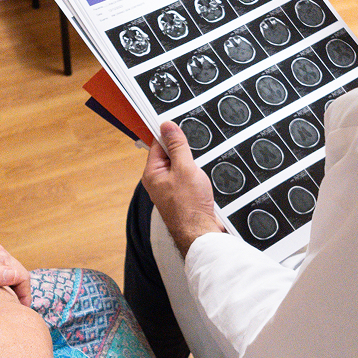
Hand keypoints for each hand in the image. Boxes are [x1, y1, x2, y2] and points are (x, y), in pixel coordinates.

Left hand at [142, 121, 225, 255]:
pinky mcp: (183, 197)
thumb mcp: (185, 168)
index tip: (180, 124)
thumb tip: (167, 126)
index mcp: (152, 173)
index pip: (157, 144)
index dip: (169, 134)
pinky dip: (197, 175)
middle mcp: (159, 182)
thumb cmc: (189, 206)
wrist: (201, 233)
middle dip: (184, 150)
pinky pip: (189, 178)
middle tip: (195, 148)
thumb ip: (177, 146)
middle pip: (170, 155)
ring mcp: (171, 190)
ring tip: (200, 167)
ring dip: (193, 163)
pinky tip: (205, 176)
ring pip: (182, 167)